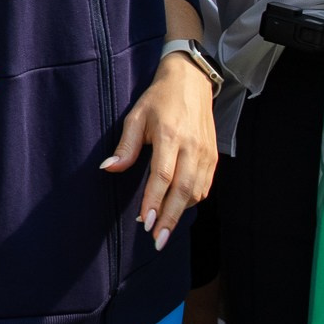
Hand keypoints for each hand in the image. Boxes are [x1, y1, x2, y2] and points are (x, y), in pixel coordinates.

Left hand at [103, 52, 217, 249]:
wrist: (192, 82)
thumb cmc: (159, 99)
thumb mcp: (136, 116)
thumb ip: (125, 146)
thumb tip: (109, 168)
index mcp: (170, 136)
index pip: (162, 176)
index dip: (154, 200)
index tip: (145, 221)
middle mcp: (191, 147)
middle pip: (183, 191)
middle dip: (169, 218)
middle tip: (157, 240)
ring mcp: (206, 153)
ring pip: (196, 192)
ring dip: (179, 213)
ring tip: (163, 230)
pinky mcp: (214, 157)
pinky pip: (205, 186)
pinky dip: (192, 201)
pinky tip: (177, 210)